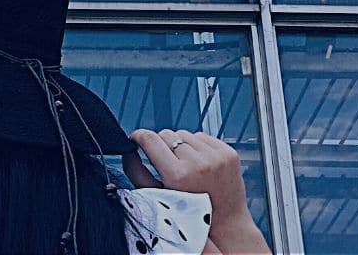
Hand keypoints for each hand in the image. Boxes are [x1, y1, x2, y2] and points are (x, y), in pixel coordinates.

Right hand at [125, 129, 269, 253]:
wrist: (226, 225)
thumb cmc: (190, 216)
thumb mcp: (157, 197)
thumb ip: (136, 172)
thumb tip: (128, 150)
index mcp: (179, 175)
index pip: (150, 139)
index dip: (138, 136)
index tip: (136, 139)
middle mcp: (199, 163)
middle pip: (166, 134)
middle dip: (161, 145)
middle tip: (165, 163)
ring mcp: (217, 156)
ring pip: (184, 133)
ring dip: (180, 145)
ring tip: (185, 166)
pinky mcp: (228, 153)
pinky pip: (203, 136)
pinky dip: (197, 146)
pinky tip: (199, 164)